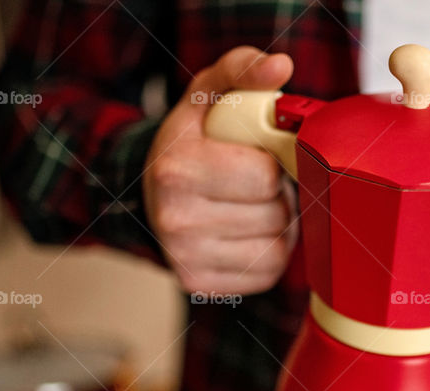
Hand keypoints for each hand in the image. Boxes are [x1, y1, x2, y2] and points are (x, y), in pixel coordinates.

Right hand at [143, 47, 295, 294]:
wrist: (149, 190)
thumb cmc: (191, 140)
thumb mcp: (210, 94)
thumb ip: (244, 70)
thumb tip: (280, 66)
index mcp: (178, 169)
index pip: (266, 177)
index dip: (274, 163)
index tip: (259, 155)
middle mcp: (176, 219)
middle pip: (276, 215)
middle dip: (278, 196)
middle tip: (257, 183)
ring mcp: (186, 258)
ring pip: (276, 249)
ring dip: (277, 226)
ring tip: (252, 206)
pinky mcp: (200, 285)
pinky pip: (268, 274)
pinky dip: (268, 253)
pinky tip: (246, 233)